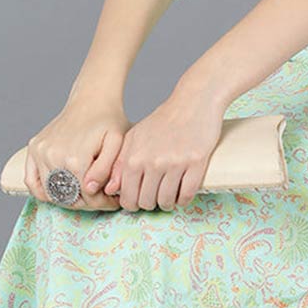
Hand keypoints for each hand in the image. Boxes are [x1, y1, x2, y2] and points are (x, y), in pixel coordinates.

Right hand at [25, 95, 131, 209]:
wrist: (91, 99)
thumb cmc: (109, 121)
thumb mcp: (117, 143)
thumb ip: (106, 168)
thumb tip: (89, 189)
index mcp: (76, 158)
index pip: (86, 197)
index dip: (102, 203)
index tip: (113, 201)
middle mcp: (54, 156)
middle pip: (67, 197)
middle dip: (86, 202)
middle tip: (100, 198)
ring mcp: (41, 152)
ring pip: (50, 192)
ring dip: (67, 198)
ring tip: (84, 192)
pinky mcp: (34, 147)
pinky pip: (30, 180)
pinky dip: (41, 190)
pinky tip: (59, 190)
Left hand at [103, 84, 224, 210]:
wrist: (192, 103)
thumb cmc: (163, 120)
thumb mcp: (134, 138)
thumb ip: (119, 164)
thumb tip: (111, 190)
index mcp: (134, 158)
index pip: (128, 197)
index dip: (133, 204)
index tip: (140, 200)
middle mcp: (152, 162)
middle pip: (147, 202)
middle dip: (151, 204)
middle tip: (156, 196)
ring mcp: (175, 164)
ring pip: (167, 201)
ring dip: (168, 203)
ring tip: (170, 195)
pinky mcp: (196, 164)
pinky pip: (187, 195)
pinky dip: (184, 199)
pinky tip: (182, 193)